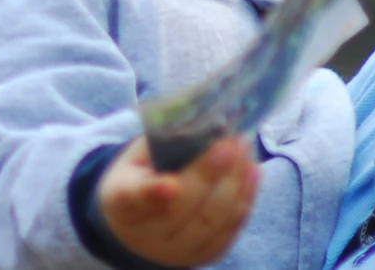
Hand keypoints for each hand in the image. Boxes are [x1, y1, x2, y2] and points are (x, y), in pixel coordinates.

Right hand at [97, 134, 258, 267]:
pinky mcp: (204, 256)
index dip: (154, 193)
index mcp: (122, 204)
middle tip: (230, 142)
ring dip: (234, 182)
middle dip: (209, 173)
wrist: (137, 225)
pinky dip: (245, 198)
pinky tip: (252, 171)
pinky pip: (229, 230)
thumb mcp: (137, 157)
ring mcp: (177, 251)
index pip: (135, 199)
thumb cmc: (139, 178)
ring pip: (212, 220)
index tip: (171, 185)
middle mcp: (147, 235)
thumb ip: (162, 141)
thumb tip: (201, 118)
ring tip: (244, 149)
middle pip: (182, 208)